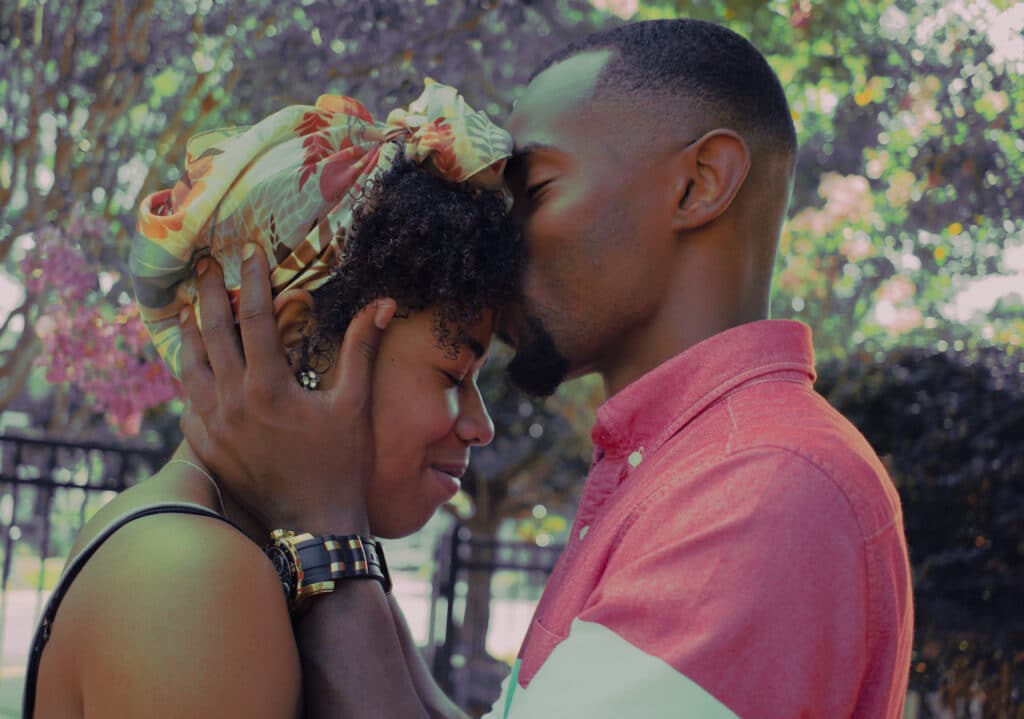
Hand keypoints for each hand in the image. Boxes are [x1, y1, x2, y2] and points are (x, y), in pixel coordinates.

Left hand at [178, 244, 395, 534]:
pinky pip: (187, 401)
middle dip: (210, 293)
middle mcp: (232, 401)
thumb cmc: (341, 463)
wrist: (314, 524)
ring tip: (190, 308)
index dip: (253, 279)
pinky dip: (189, 376)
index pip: (254, 317)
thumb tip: (384, 304)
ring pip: (190, 365)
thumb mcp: (355, 403)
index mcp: (269, 386)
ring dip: (190, 332)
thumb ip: (362, 348)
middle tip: (205, 265)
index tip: (250, 251)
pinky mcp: (204, 447)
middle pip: (212, 332)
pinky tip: (192, 364)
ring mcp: (212, 426)